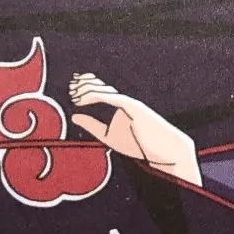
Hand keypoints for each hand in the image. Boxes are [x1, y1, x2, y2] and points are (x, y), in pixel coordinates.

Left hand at [70, 73, 201, 186]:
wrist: (163, 149)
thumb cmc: (139, 143)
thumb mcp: (109, 136)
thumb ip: (92, 126)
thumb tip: (75, 116)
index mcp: (118, 104)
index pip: (98, 90)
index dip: (84, 87)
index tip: (71, 92)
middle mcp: (122, 100)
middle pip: (99, 86)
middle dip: (83, 84)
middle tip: (71, 89)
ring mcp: (127, 101)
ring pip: (103, 90)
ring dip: (86, 90)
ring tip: (74, 95)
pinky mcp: (132, 105)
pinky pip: (111, 97)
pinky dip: (94, 97)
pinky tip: (82, 100)